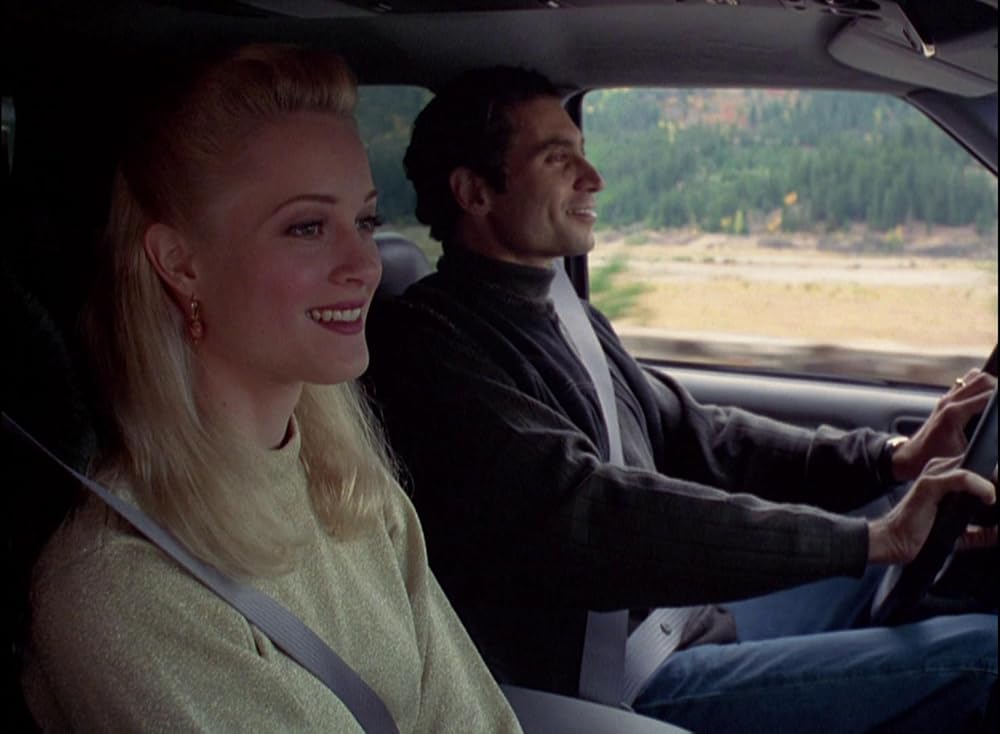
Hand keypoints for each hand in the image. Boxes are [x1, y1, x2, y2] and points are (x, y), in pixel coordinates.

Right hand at [868, 455, 995, 564]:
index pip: (980, 469)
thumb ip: (982, 533)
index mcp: (944, 477)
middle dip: (997, 481)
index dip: (996, 482)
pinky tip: (989, 499)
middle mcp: (938, 470)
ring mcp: (932, 475)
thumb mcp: (958, 534)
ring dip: (993, 482)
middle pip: (980, 464)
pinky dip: (981, 487)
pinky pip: (963, 478)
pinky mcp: (929, 484)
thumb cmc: (918, 536)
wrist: (893, 542)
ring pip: (974, 468)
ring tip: (997, 500)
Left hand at [891, 369, 996, 480]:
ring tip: (998, 401)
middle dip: (998, 388)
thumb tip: (995, 456)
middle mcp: (949, 401)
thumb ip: (982, 451)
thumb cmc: (934, 459)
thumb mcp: (962, 457)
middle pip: (983, 380)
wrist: (910, 457)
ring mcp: (946, 398)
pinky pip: (965, 383)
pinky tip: (987, 400)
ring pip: (974, 377)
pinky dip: (979, 386)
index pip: (990, 396)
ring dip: (989, 384)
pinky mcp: (945, 399)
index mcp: (954, 413)